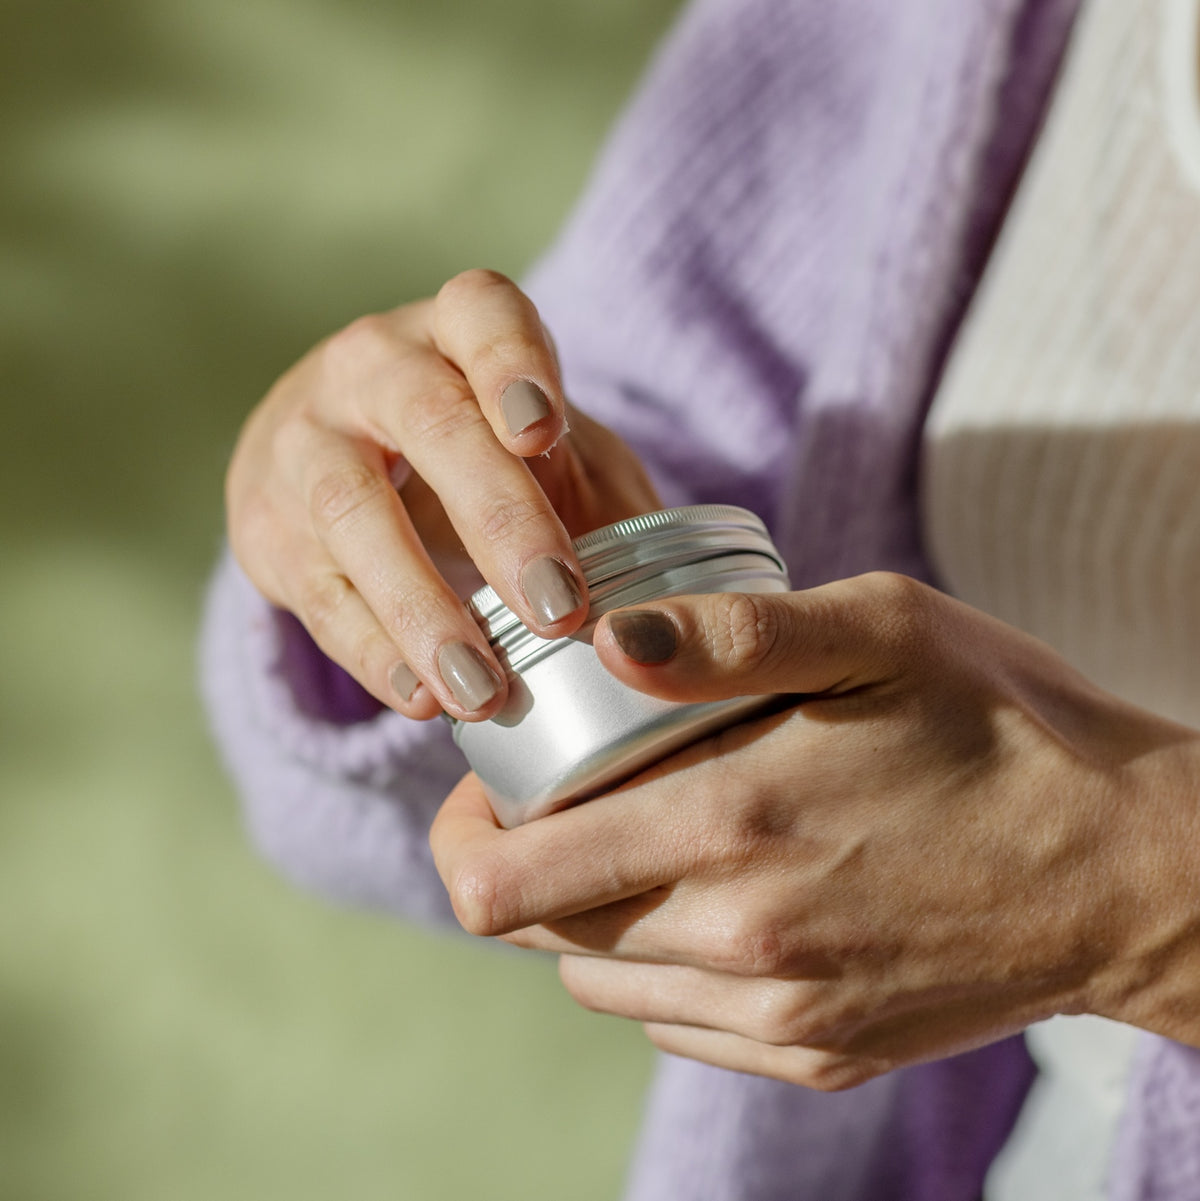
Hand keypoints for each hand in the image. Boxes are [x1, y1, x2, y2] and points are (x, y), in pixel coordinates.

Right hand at [226, 269, 659, 720]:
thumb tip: (651, 594)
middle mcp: (370, 367)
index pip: (482, 315)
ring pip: (356, 512)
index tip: (543, 433)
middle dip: (499, 519)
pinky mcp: (266, 524)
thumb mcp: (541, 448)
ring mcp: (305, 440)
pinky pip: (318, 591)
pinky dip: (373, 652)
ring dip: (424, 608)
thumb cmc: (473, 450)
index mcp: (454, 329)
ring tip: (483, 688)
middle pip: (431, 422)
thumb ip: (589, 492)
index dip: (512, 365)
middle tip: (558, 607)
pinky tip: (422, 697)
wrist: (334, 457)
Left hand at [431, 573, 1199, 1088]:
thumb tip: (600, 639)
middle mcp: (740, 940)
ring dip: (589, 909)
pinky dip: (657, 961)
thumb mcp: (879, 630)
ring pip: (596, 980)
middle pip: (538, 930)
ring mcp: (779, 1012)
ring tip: (645, 836)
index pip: (507, 879)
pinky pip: (674, 1021)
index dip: (467, 829)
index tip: (492, 780)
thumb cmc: (1005, 724)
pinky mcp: (819, 1051)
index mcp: (733, 824)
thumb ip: (729, 633)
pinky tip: (713, 896)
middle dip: (521, 861)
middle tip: (565, 793)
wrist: (1133, 868)